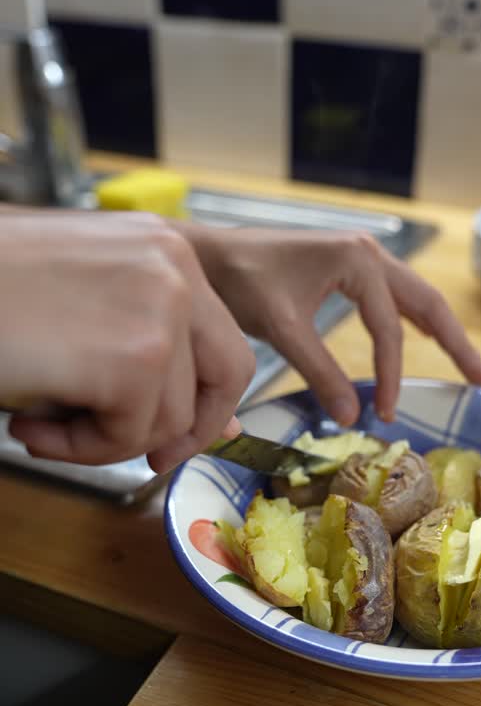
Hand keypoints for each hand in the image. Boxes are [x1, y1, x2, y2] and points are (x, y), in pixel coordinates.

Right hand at [1, 212, 254, 470]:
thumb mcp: (81, 301)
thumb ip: (146, 343)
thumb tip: (217, 423)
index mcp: (163, 249)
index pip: (223, 338)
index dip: (206, 398)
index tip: (174, 433)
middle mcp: (174, 271)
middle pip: (227, 375)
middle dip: (186, 429)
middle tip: (143, 456)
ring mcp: (161, 312)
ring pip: (167, 418)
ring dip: (103, 440)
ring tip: (40, 419)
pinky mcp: (136, 359)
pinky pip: (127, 438)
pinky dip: (78, 449)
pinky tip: (28, 423)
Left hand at [188, 228, 480, 425]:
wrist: (206, 255)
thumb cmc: (239, 281)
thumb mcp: (282, 327)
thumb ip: (320, 371)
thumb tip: (352, 417)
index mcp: (357, 260)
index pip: (390, 328)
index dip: (391, 375)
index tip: (384, 415)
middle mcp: (368, 253)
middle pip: (427, 303)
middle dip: (455, 343)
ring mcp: (360, 258)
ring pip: (415, 299)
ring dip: (441, 331)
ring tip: (469, 364)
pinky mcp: (348, 268)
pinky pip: (393, 299)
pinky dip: (413, 323)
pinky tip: (422, 340)